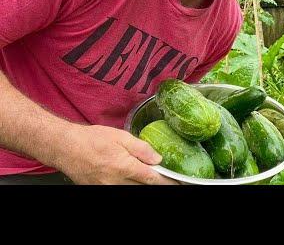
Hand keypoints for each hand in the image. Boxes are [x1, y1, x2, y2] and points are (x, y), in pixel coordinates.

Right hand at [55, 124, 178, 184]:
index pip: (151, 179)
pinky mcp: (99, 189)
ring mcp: (106, 187)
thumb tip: (158, 159)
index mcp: (123, 167)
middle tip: (167, 179)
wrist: (65, 147)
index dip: (166, 181)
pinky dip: (128, 184)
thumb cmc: (91, 139)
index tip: (177, 182)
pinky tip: (132, 178)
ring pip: (131, 189)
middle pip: (142, 187)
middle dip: (155, 183)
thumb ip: (141, 148)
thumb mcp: (120, 136)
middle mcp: (115, 181)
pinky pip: (119, 189)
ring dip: (141, 184)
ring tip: (147, 175)